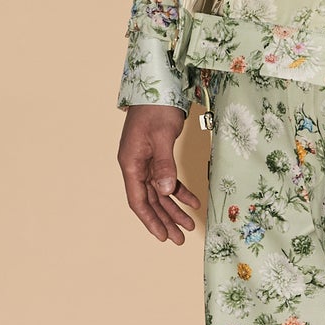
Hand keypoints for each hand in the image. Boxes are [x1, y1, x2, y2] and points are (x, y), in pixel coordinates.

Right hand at [118, 104, 201, 243]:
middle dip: (165, 220)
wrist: (157, 85)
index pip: (139, 200)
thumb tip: (165, 191)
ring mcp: (146, 161)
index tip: (163, 237)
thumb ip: (164, 165)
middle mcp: (136, 165)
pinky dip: (180, 191)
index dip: (150, 220)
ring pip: (160, 192)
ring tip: (189, 225)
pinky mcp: (157, 155)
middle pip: (150, 200)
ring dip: (174, 209)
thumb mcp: (162, 136)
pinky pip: (167, 179)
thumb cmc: (156, 108)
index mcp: (131, 163)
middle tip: (180, 239)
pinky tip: (193, 201)